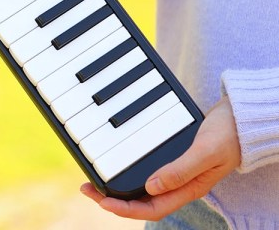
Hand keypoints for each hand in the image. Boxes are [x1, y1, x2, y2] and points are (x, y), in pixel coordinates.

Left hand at [80, 96, 239, 220]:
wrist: (240, 117)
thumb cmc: (227, 135)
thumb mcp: (204, 152)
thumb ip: (180, 169)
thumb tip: (151, 186)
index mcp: (188, 188)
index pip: (151, 208)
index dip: (124, 208)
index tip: (101, 200)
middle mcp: (179, 183)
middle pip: (142, 200)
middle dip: (113, 199)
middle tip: (87, 188)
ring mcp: (176, 171)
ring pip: (142, 186)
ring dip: (119, 186)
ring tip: (96, 178)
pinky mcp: (174, 158)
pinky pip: (148, 169)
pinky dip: (130, 168)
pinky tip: (118, 160)